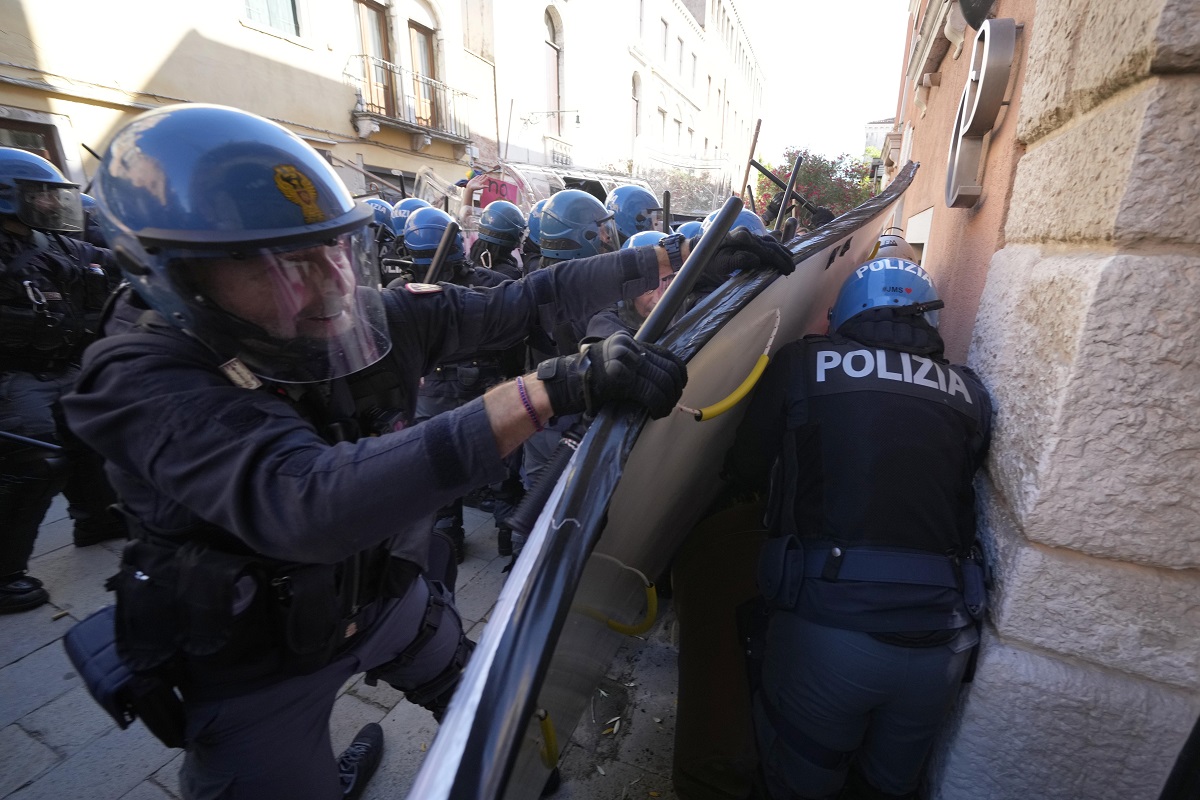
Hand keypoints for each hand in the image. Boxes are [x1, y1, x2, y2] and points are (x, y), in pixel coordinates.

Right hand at [537, 331, 686, 418]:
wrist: (566, 384)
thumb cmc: (589, 378)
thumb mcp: (615, 362)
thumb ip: (637, 364)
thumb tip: (663, 378)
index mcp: (630, 342)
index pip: (666, 354)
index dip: (679, 372)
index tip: (679, 385)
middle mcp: (630, 349)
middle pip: (668, 369)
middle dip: (675, 389)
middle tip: (671, 402)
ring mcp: (627, 363)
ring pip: (663, 382)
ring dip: (668, 400)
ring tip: (662, 410)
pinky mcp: (624, 380)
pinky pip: (652, 394)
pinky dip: (659, 406)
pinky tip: (655, 413)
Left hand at [711, 228, 795, 276]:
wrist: (699, 251)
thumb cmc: (709, 261)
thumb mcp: (722, 264)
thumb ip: (739, 260)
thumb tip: (757, 260)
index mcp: (742, 239)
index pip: (766, 251)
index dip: (779, 261)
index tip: (787, 270)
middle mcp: (747, 234)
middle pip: (770, 245)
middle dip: (783, 257)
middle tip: (792, 268)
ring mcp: (747, 234)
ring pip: (769, 242)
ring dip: (781, 251)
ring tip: (791, 260)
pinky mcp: (746, 237)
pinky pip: (764, 241)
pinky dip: (774, 247)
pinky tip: (780, 252)